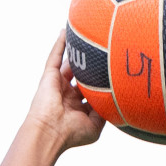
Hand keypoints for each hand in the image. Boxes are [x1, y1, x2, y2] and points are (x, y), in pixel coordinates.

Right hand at [25, 31, 104, 154]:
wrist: (51, 132)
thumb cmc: (71, 133)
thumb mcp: (95, 126)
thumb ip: (105, 112)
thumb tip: (115, 98)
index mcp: (77, 107)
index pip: (91, 91)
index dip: (101, 84)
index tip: (115, 74)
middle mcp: (68, 95)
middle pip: (82, 76)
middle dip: (91, 67)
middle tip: (105, 53)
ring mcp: (58, 84)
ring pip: (69, 64)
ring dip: (76, 53)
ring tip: (87, 37)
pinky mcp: (49, 76)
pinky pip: (55, 56)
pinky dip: (60, 44)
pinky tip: (65, 31)